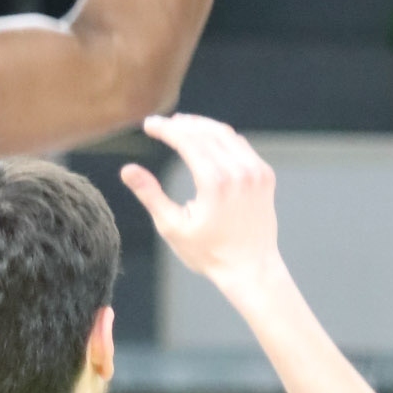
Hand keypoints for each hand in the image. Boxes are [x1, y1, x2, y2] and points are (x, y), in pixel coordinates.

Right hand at [121, 114, 280, 295]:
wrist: (250, 268)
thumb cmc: (209, 253)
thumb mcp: (173, 227)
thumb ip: (150, 195)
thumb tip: (127, 170)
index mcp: (215, 183)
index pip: (187, 140)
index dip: (165, 129)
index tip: (149, 124)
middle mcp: (238, 172)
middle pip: (205, 133)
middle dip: (181, 124)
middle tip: (160, 123)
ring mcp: (255, 172)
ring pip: (225, 134)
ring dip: (201, 126)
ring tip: (180, 125)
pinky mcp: (264, 175)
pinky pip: (240, 145)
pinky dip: (221, 137)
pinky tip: (207, 139)